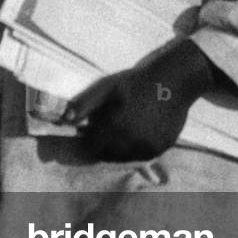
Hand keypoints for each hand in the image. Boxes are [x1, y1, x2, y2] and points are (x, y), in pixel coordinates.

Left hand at [65, 41, 218, 161]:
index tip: (92, 128)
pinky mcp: (161, 148)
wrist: (172, 80)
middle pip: (108, 154)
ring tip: (125, 125)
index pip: (93, 147)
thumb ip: (84, 104)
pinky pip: (142, 154)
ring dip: (119, 147)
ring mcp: (148, 147)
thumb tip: (65, 120)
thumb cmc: (134, 82)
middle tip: (109, 125)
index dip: (90, 138)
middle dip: (103, 143)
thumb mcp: (105, 87)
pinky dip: (136, 146)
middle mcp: (131, 142)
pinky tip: (140, 128)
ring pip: (125, 157)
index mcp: (114, 127)